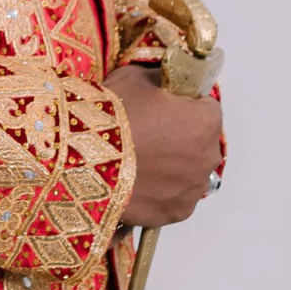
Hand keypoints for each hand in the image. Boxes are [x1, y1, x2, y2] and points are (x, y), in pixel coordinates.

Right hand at [105, 65, 223, 226]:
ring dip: (174, 166)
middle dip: (182, 138)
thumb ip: (163, 80)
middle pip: (201, 142)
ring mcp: (194, 188)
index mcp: (206, 120)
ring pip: (190, 172)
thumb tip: (169, 83)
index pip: (206, 107)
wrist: (81, 155)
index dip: (183, 105)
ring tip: (141, 163)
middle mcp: (209, 156)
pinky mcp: (177, 212)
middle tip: (148, 134)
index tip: (161, 106)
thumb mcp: (138, 77)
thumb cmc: (113, 112)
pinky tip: (140, 182)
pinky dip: (163, 191)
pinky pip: (177, 197)